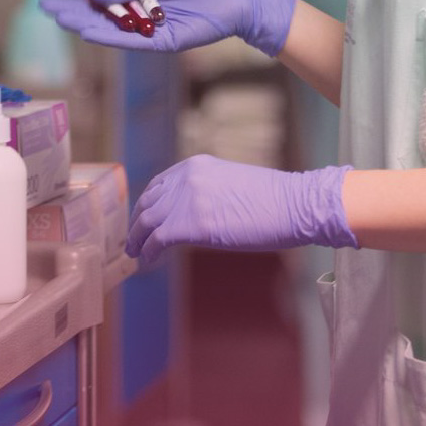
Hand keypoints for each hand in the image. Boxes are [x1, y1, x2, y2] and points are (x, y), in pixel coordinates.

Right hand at [38, 0, 296, 54]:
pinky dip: (110, 37)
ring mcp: (151, 30)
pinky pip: (132, 42)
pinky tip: (89, 32)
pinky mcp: (164, 42)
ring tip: (60, 19)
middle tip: (46, 8)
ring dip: (85, 25)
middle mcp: (142, 15)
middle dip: (73, 11)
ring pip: (111, 30)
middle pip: (101, 16)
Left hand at [126, 155, 356, 267]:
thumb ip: (206, 192)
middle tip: (132, 240)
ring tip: (134, 253)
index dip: (147, 204)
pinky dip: (148, 251)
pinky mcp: (191, 225)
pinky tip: (147, 260)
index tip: (142, 219)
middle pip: (147, 202)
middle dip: (136, 223)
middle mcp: (185, 178)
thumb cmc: (273, 200)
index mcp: (195, 165)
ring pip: (146, 221)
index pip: (158, 184)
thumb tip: (194, 213)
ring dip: (136, 239)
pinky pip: (157, 239)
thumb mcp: (231, 184)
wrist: (294, 205)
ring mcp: (187, 200)